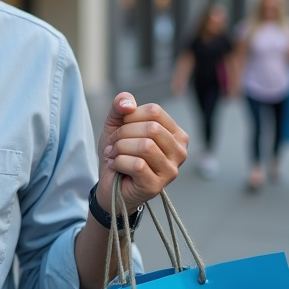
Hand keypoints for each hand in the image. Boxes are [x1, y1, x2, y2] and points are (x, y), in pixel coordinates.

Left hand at [96, 93, 187, 211]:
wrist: (109, 183)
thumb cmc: (119, 152)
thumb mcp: (116, 123)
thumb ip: (121, 105)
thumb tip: (128, 103)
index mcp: (175, 134)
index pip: (154, 111)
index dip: (129, 116)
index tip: (119, 129)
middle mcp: (180, 151)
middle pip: (151, 128)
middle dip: (123, 134)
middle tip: (113, 145)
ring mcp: (171, 170)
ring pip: (146, 146)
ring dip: (120, 148)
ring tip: (114, 154)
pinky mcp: (157, 185)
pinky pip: (138, 165)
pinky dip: (119, 162)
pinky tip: (115, 166)